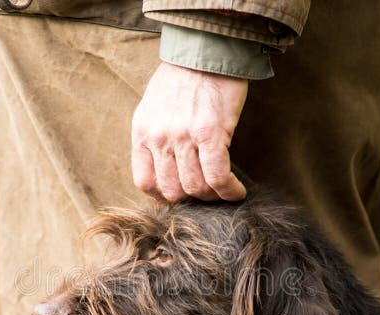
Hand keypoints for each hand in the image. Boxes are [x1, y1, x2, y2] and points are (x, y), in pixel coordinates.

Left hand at [131, 62, 247, 201]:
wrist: (206, 49)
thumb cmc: (184, 77)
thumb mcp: (155, 107)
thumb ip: (156, 137)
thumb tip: (168, 168)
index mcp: (142, 132)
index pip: (145, 182)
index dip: (163, 197)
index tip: (180, 196)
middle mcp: (158, 138)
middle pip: (172, 191)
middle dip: (192, 199)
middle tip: (208, 194)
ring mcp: (183, 137)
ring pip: (195, 188)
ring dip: (213, 197)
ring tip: (224, 191)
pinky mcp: (210, 134)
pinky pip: (217, 177)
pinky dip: (229, 191)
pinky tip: (237, 192)